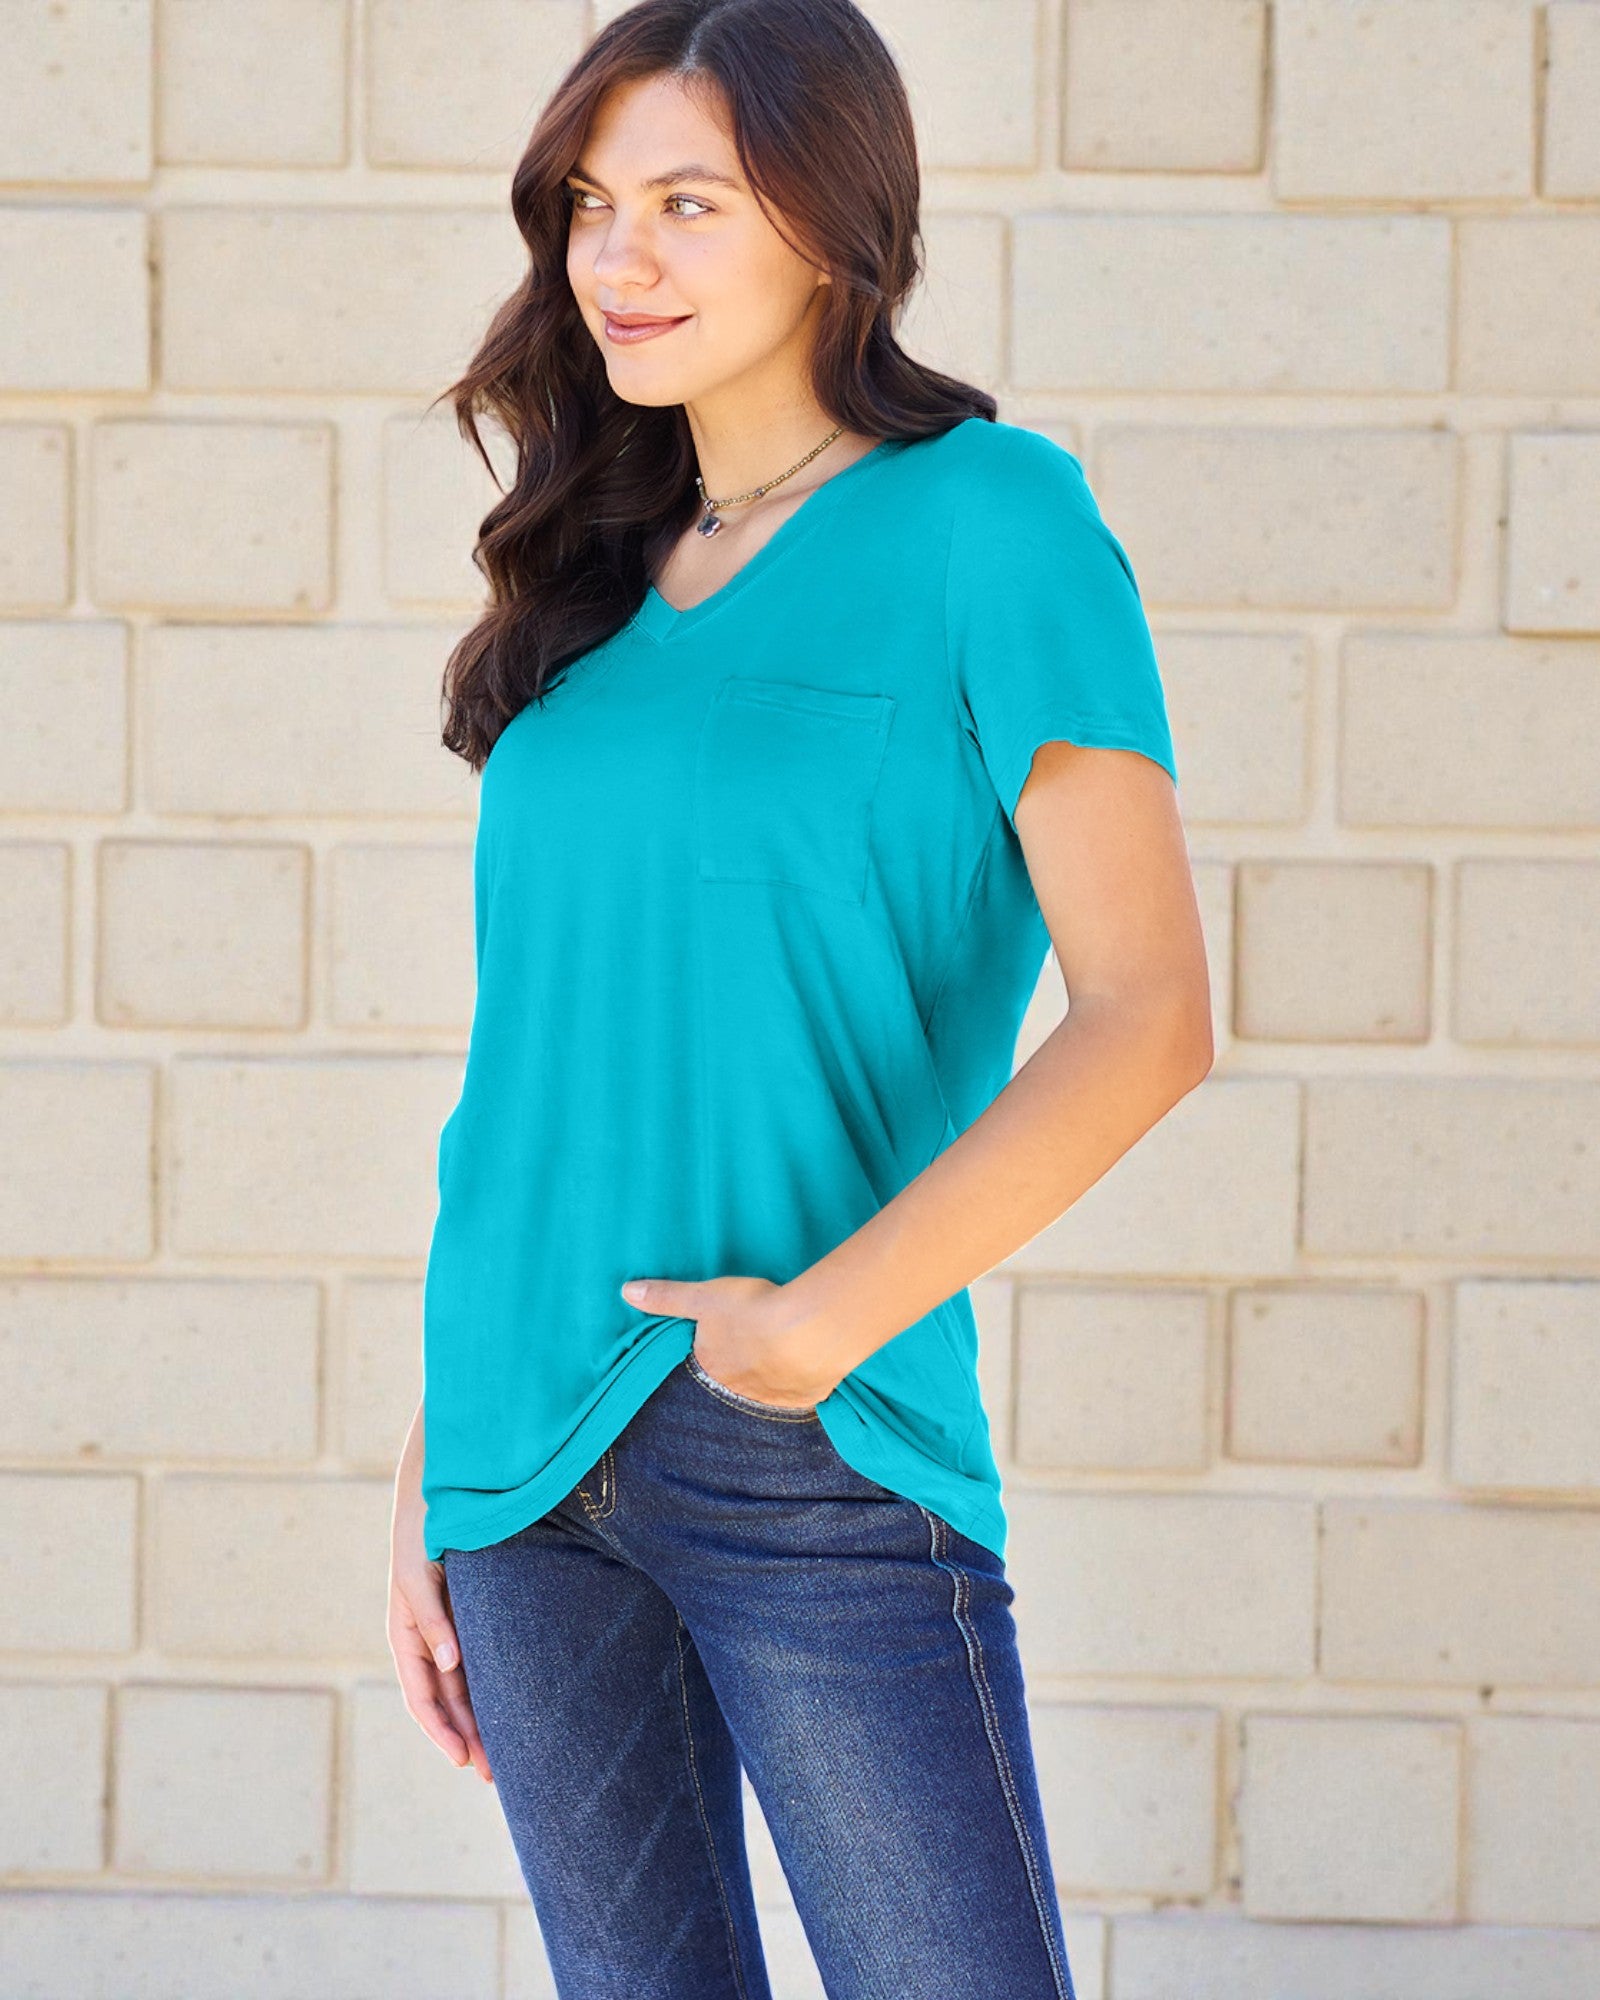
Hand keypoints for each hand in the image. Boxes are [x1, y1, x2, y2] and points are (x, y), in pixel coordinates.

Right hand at [389, 1508, 493, 1785]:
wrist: (440, 1491)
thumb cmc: (421, 1532)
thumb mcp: (417, 1574)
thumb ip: (431, 1617)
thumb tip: (449, 1663)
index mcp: (406, 1636)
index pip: (422, 1697)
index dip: (441, 1730)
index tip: (463, 1758)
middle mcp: (429, 1640)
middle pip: (448, 1702)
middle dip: (469, 1738)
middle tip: (496, 1774)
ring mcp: (452, 1630)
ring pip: (467, 1688)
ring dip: (484, 1721)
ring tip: (511, 1757)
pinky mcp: (474, 1617)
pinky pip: (483, 1662)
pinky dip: (495, 1688)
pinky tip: (518, 1707)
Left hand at [621, 1273, 840, 1407]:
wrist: (808, 1332)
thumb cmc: (752, 1310)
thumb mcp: (703, 1297)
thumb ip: (666, 1297)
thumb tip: (625, 1292)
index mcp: (712, 1367)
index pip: (707, 1364)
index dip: (716, 1352)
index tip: (727, 1341)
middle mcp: (738, 1391)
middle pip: (736, 1381)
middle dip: (743, 1368)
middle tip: (757, 1348)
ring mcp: (773, 1398)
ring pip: (768, 1391)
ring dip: (773, 1376)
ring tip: (784, 1355)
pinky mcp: (805, 1399)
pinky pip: (799, 1395)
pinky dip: (801, 1383)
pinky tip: (808, 1367)